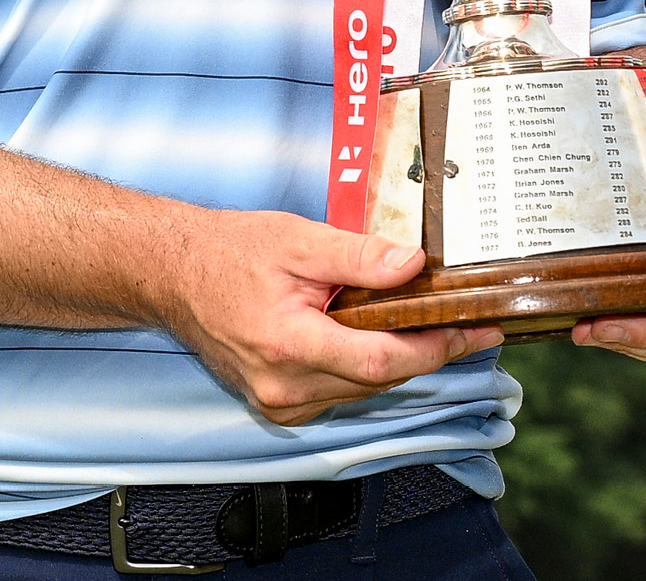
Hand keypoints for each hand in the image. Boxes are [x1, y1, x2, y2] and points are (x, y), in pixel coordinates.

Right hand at [148, 210, 502, 424]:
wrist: (170, 273)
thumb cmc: (225, 252)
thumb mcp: (295, 240)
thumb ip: (358, 255)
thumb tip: (413, 266)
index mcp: (288, 343)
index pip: (384, 361)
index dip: (436, 348)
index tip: (475, 331)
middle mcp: (283, 385)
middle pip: (380, 380)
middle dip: (424, 350)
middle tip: (459, 321)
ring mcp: (278, 402)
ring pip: (364, 391)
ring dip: (394, 360)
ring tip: (419, 324)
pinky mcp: (277, 406)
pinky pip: (340, 394)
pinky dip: (362, 370)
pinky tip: (367, 338)